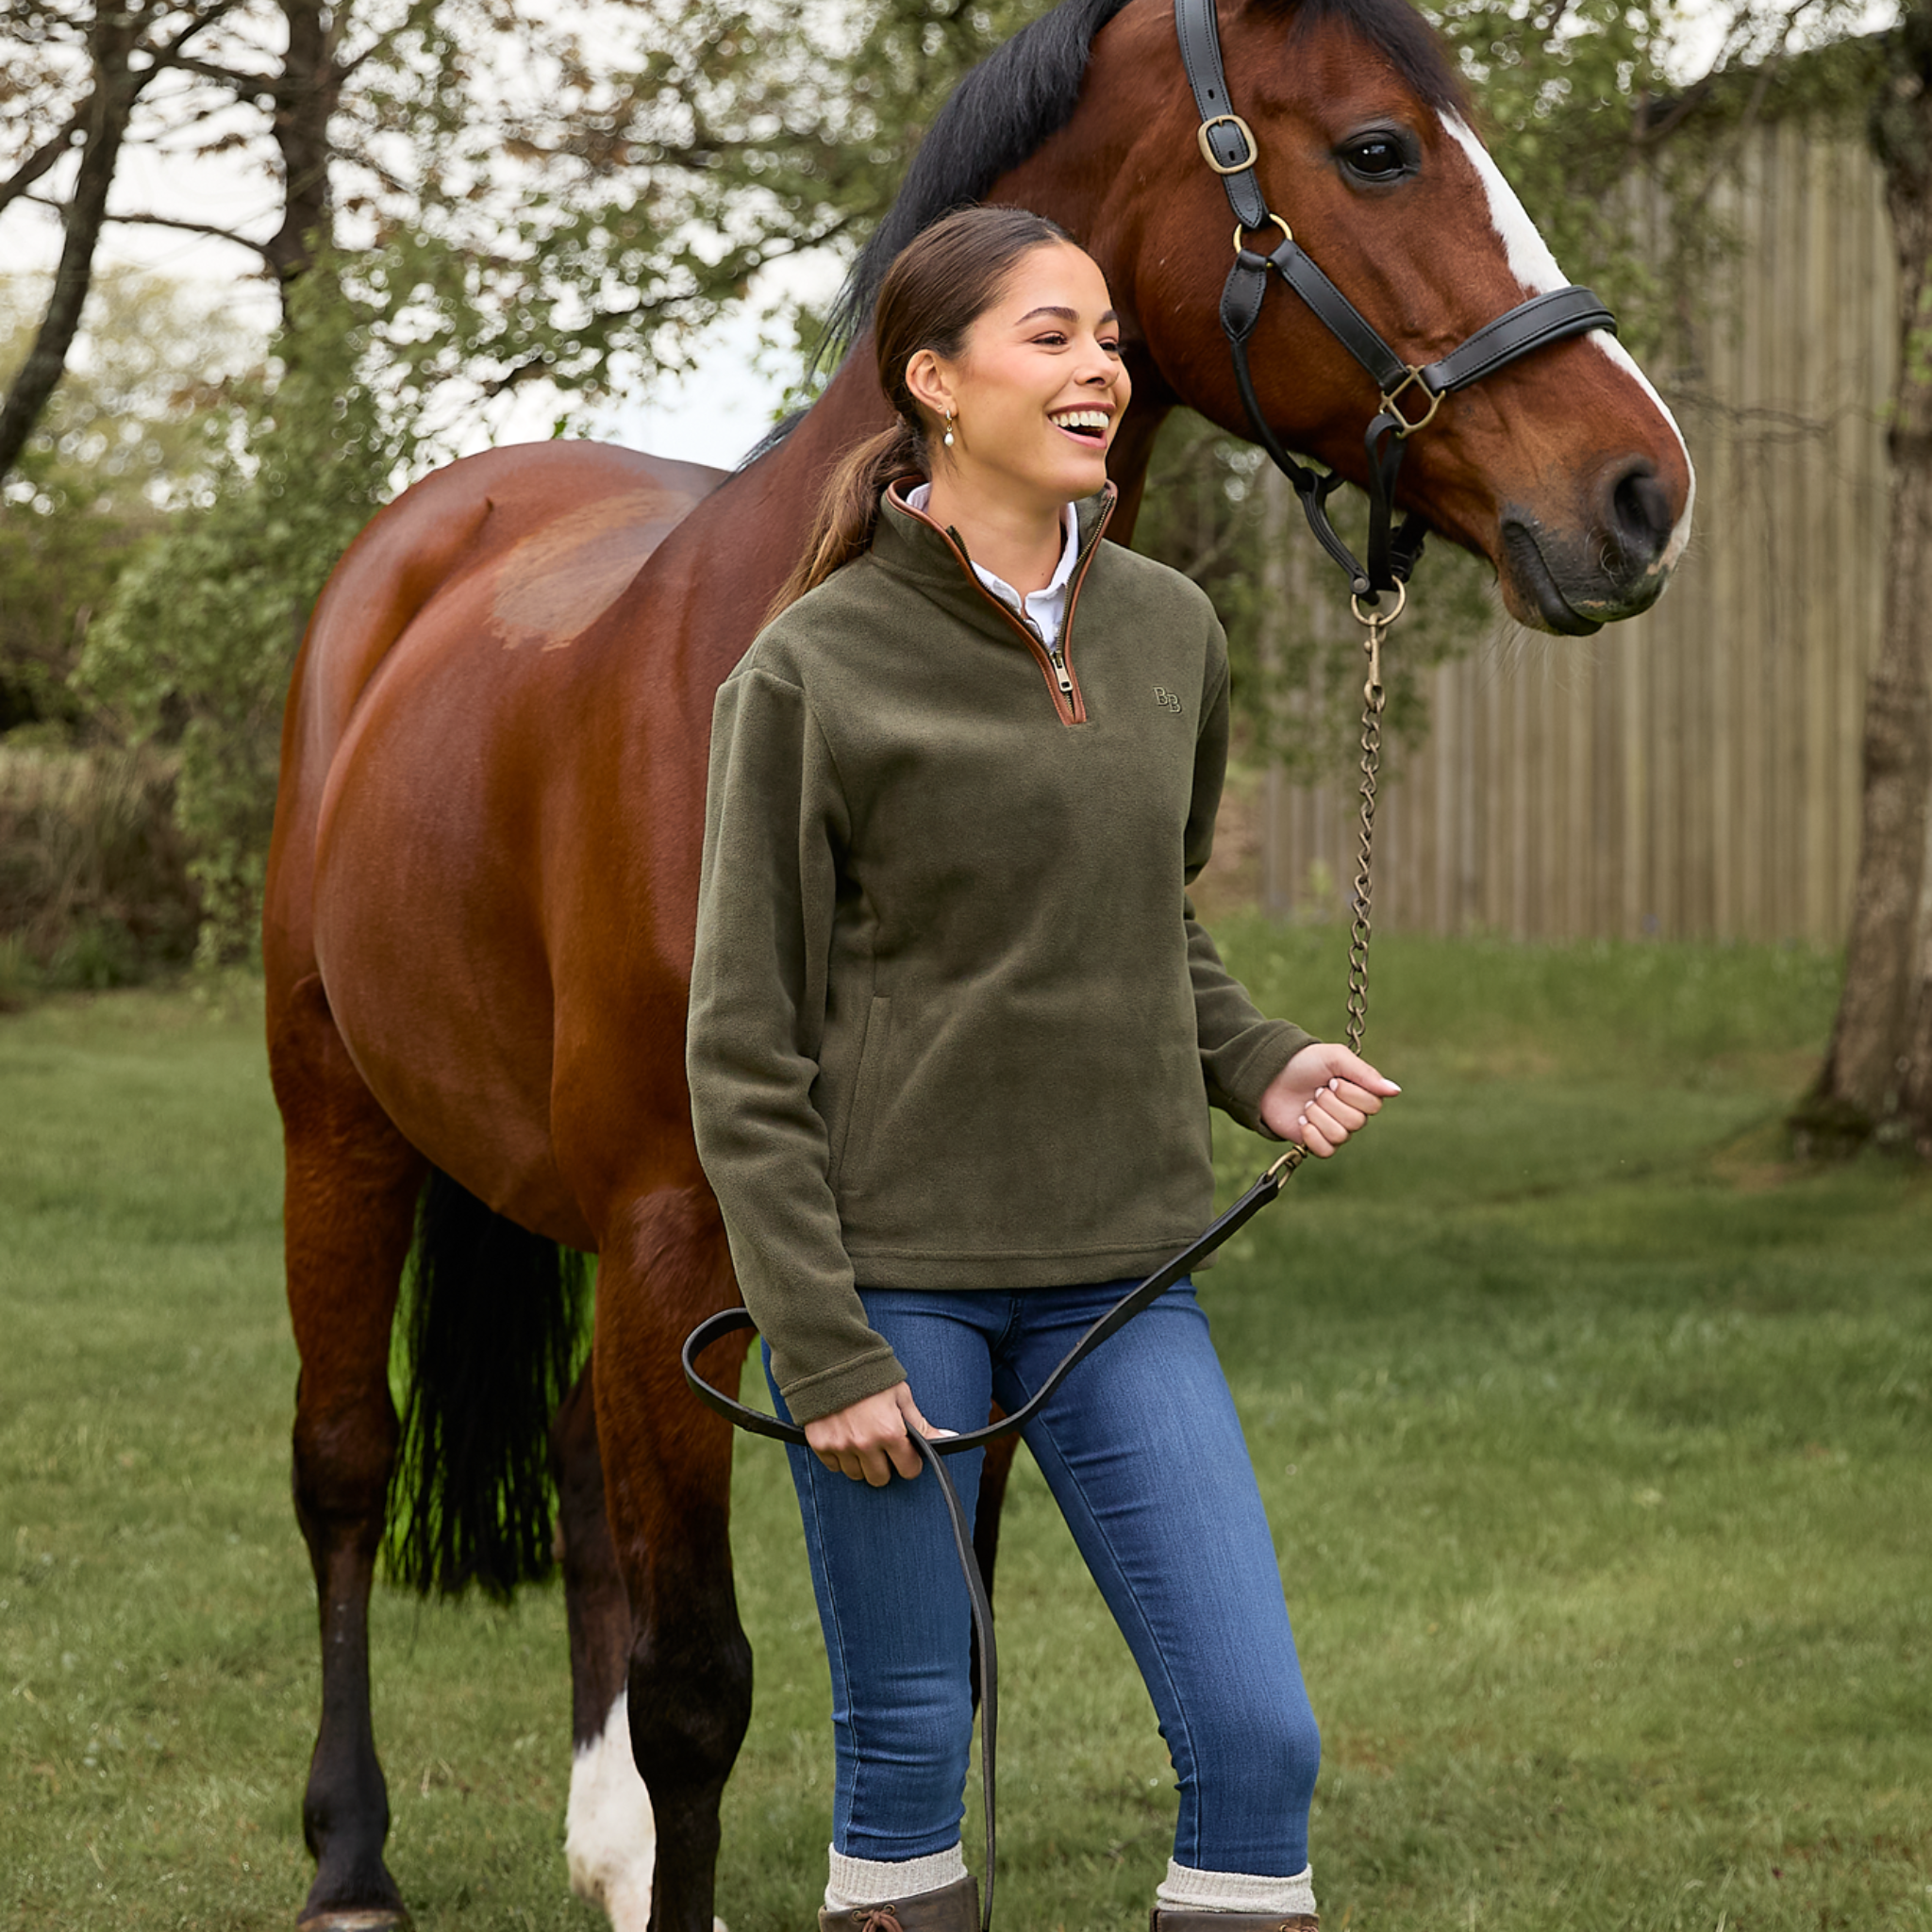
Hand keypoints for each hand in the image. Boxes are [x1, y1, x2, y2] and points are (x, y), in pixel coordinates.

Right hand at [803, 1382, 954, 1485]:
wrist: (831, 1359)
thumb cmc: (870, 1375)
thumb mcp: (900, 1395)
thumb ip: (921, 1424)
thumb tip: (948, 1439)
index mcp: (889, 1432)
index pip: (908, 1469)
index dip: (910, 1461)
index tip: (906, 1453)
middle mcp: (865, 1444)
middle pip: (880, 1479)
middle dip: (885, 1466)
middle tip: (882, 1448)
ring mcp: (840, 1446)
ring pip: (856, 1475)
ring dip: (862, 1463)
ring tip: (862, 1440)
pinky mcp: (820, 1444)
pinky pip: (834, 1466)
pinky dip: (841, 1457)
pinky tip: (844, 1438)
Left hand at [1258, 1042, 1399, 1157]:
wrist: (1269, 1075)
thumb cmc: (1304, 1063)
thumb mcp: (1335, 1058)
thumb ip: (1365, 1074)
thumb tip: (1396, 1091)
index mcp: (1360, 1092)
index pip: (1373, 1105)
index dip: (1351, 1094)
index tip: (1333, 1080)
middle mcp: (1351, 1113)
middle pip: (1357, 1122)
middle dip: (1331, 1104)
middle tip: (1317, 1091)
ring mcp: (1334, 1129)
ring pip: (1341, 1136)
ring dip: (1318, 1116)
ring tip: (1307, 1104)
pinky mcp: (1316, 1142)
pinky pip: (1326, 1151)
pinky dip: (1311, 1135)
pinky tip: (1302, 1121)